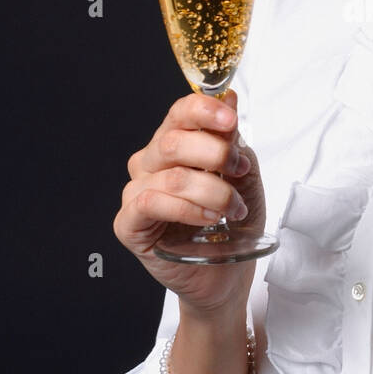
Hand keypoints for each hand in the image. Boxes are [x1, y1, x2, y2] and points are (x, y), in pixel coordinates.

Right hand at [113, 89, 265, 313]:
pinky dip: (187, 208)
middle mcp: (150, 164)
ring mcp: (136, 193)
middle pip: (173, 142)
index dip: (204, 111)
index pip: (180, 114)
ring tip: (233, 209)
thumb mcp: (243, 176)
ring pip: (171, 177)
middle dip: (215, 154)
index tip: (231, 120)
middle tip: (239, 170)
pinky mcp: (129, 224)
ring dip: (212, 191)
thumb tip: (229, 99)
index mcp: (174, 145)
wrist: (226, 274)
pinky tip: (208, 219)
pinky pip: (151, 203)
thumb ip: (232, 140)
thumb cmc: (231, 224)